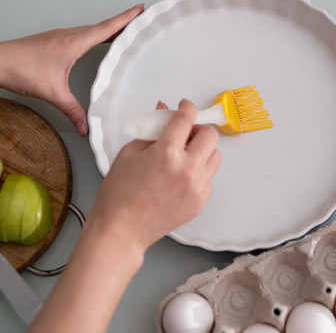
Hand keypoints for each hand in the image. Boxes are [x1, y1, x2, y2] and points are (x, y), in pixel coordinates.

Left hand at [0, 4, 143, 135]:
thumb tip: (86, 127)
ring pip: (90, 30)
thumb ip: (72, 110)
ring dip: (107, 28)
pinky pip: (79, 34)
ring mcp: (59, 36)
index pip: (106, 28)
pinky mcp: (51, 41)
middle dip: (122, 22)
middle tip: (139, 20)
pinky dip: (93, 34)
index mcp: (73, 43)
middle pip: (102, 26)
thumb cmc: (20, 70)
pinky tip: (93, 42)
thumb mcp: (52, 93)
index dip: (126, 19)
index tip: (141, 9)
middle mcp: (68, 35)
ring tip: (122, 31)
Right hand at [90, 99, 221, 250]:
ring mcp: (197, 187)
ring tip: (184, 156)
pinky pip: (209, 177)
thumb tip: (163, 110)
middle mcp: (187, 169)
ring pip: (215, 156)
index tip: (186, 106)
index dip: (187, 107)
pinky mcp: (200, 201)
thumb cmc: (119, 195)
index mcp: (167, 153)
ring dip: (202, 151)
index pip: (187, 118)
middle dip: (198, 129)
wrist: (122, 229)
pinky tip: (180, 177)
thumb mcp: (129, 154)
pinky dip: (199, 172)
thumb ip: (151, 130)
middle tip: (185, 133)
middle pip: (210, 135)